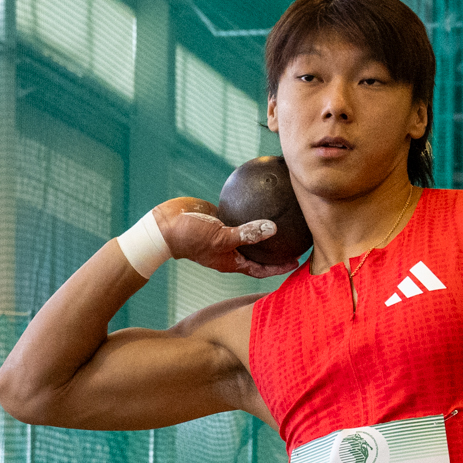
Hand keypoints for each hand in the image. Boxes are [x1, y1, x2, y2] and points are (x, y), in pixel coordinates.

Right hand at [156, 198, 299, 280]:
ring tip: (284, 216)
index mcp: (233, 261)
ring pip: (250, 231)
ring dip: (264, 227)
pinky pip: (239, 214)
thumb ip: (247, 234)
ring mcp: (226, 234)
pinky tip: (262, 194)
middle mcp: (231, 250)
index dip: (280, 267)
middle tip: (296, 238)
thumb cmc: (191, 238)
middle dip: (277, 248)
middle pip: (260, 252)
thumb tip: (273, 229)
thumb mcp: (221, 237)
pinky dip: (250, 208)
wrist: (165, 226)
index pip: (262, 268)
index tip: (297, 262)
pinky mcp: (220, 218)